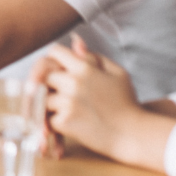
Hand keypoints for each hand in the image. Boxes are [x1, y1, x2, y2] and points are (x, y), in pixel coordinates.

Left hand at [36, 36, 173, 172]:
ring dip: (50, 103)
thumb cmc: (127, 103)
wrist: (134, 135)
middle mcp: (73, 82)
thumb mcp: (117, 73)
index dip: (53, 59)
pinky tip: (70, 122)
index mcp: (85, 67)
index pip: (54, 52)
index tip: (57, 69)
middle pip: (43, 74)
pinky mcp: (64, 122)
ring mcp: (67, 103)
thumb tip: (75, 40)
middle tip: (58, 91)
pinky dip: (54, 121)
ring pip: (42, 96)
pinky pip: (47, 117)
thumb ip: (93, 56)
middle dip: (48, 82)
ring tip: (66, 109)